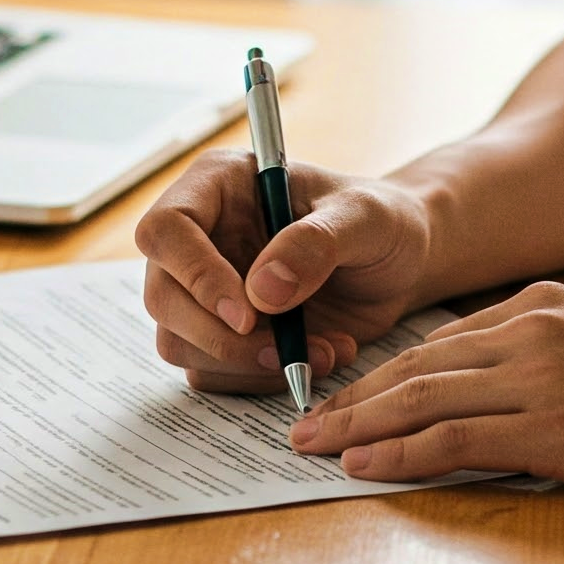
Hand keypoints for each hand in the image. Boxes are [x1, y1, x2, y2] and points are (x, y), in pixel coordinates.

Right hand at [136, 150, 433, 389]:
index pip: (166, 229)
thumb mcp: (365, 218)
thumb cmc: (380, 221)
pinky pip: (213, 372)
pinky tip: (321, 355)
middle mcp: (200, 237)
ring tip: (326, 350)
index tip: (247, 313)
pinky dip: (264, 378)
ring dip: (249, 363)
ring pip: (180, 343)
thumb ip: (316, 243)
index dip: (194, 274)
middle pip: (163, 297)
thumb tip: (260, 293)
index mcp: (219, 185)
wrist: (401, 261)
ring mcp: (205, 289)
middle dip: (222, 337)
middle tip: (285, 351)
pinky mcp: (222, 333)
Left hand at [286, 282, 563, 490]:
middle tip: (302, 426)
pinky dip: (401, 454)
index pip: (442, 341)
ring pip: (422, 398)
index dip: (385, 373)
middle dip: (352, 398)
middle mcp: (533, 330)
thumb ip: (560, 358)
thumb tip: (511, 399)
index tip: (346, 397)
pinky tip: (364, 467)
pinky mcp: (555, 428)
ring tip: (311, 449)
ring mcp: (541, 377)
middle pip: (416, 366)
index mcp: (547, 306)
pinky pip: (455, 439)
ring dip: (358, 426)